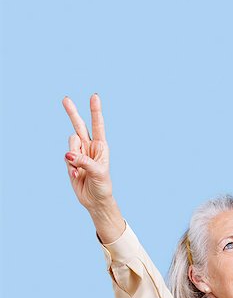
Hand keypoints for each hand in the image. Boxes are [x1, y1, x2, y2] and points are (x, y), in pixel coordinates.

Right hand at [62, 93, 112, 210]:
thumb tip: (68, 154)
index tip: (94, 96)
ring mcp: (79, 154)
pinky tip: (76, 176)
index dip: (95, 111)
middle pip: (79, 126)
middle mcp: (89, 147)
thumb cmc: (102, 186)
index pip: (98, 125)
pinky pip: (66, 159)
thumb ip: (84, 161)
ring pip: (70, 144)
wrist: (95, 200)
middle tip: (65, 98)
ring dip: (73, 156)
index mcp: (101, 146)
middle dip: (72, 112)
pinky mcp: (71, 163)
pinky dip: (69, 167)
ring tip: (79, 170)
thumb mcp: (98, 173)